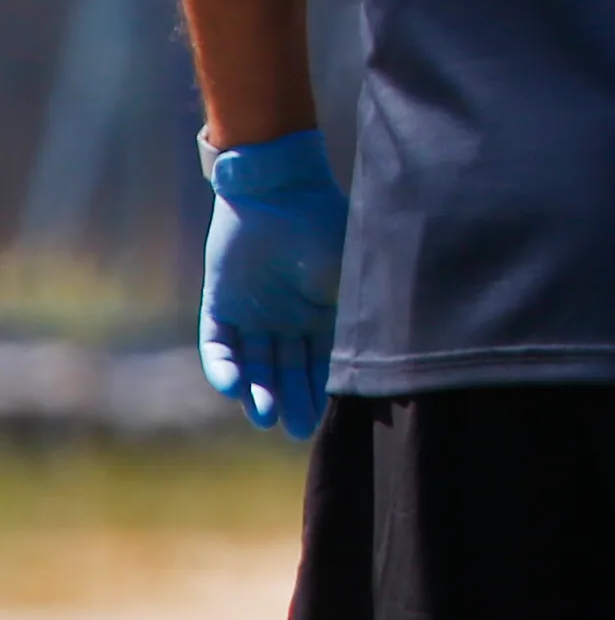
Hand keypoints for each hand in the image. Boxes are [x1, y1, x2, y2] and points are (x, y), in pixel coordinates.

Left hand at [200, 130, 345, 438]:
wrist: (277, 189)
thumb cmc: (323, 228)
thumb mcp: (350, 277)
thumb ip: (357, 317)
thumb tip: (388, 360)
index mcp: (323, 313)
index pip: (324, 363)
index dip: (325, 391)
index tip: (329, 420)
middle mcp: (288, 319)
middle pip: (289, 371)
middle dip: (293, 400)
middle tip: (296, 430)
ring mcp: (253, 313)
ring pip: (255, 364)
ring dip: (258, 391)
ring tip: (265, 417)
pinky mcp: (220, 305)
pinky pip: (219, 346)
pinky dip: (224, 368)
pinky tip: (233, 388)